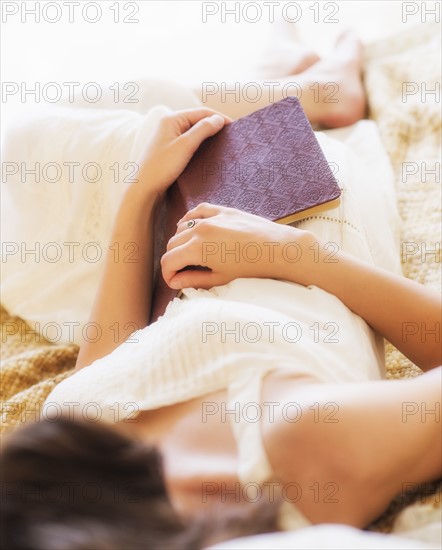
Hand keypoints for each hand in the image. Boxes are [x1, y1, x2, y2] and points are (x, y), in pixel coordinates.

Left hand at [134, 109, 230, 200]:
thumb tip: (218, 119)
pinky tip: (208, 153)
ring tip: (222, 144)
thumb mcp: (185, 146)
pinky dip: (199, 145)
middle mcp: (168, 125)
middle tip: (230, 137)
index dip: (219, 118)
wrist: (144, 189)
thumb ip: (203, 130)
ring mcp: (168, 137)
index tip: (234, 128)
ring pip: (193, 132)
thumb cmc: (161, 167)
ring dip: (207, 136)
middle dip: (214, 126)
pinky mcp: (168, 150)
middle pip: (197, 121)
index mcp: (171, 119)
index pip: (202, 113)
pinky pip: (188, 142)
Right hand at [161, 203, 314, 289]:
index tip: (173, 281)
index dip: (167, 274)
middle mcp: (200, 229)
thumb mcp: (220, 278)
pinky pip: (197, 211)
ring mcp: (211, 217)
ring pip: (181, 227)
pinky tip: (193, 229)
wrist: (279, 250)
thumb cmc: (252, 268)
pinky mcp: (222, 210)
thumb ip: (193, 280)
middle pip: (172, 244)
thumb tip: (175, 282)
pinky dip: (190, 220)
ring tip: (191, 254)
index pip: (168, 261)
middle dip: (174, 259)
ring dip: (181, 241)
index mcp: (198, 248)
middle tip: (182, 271)